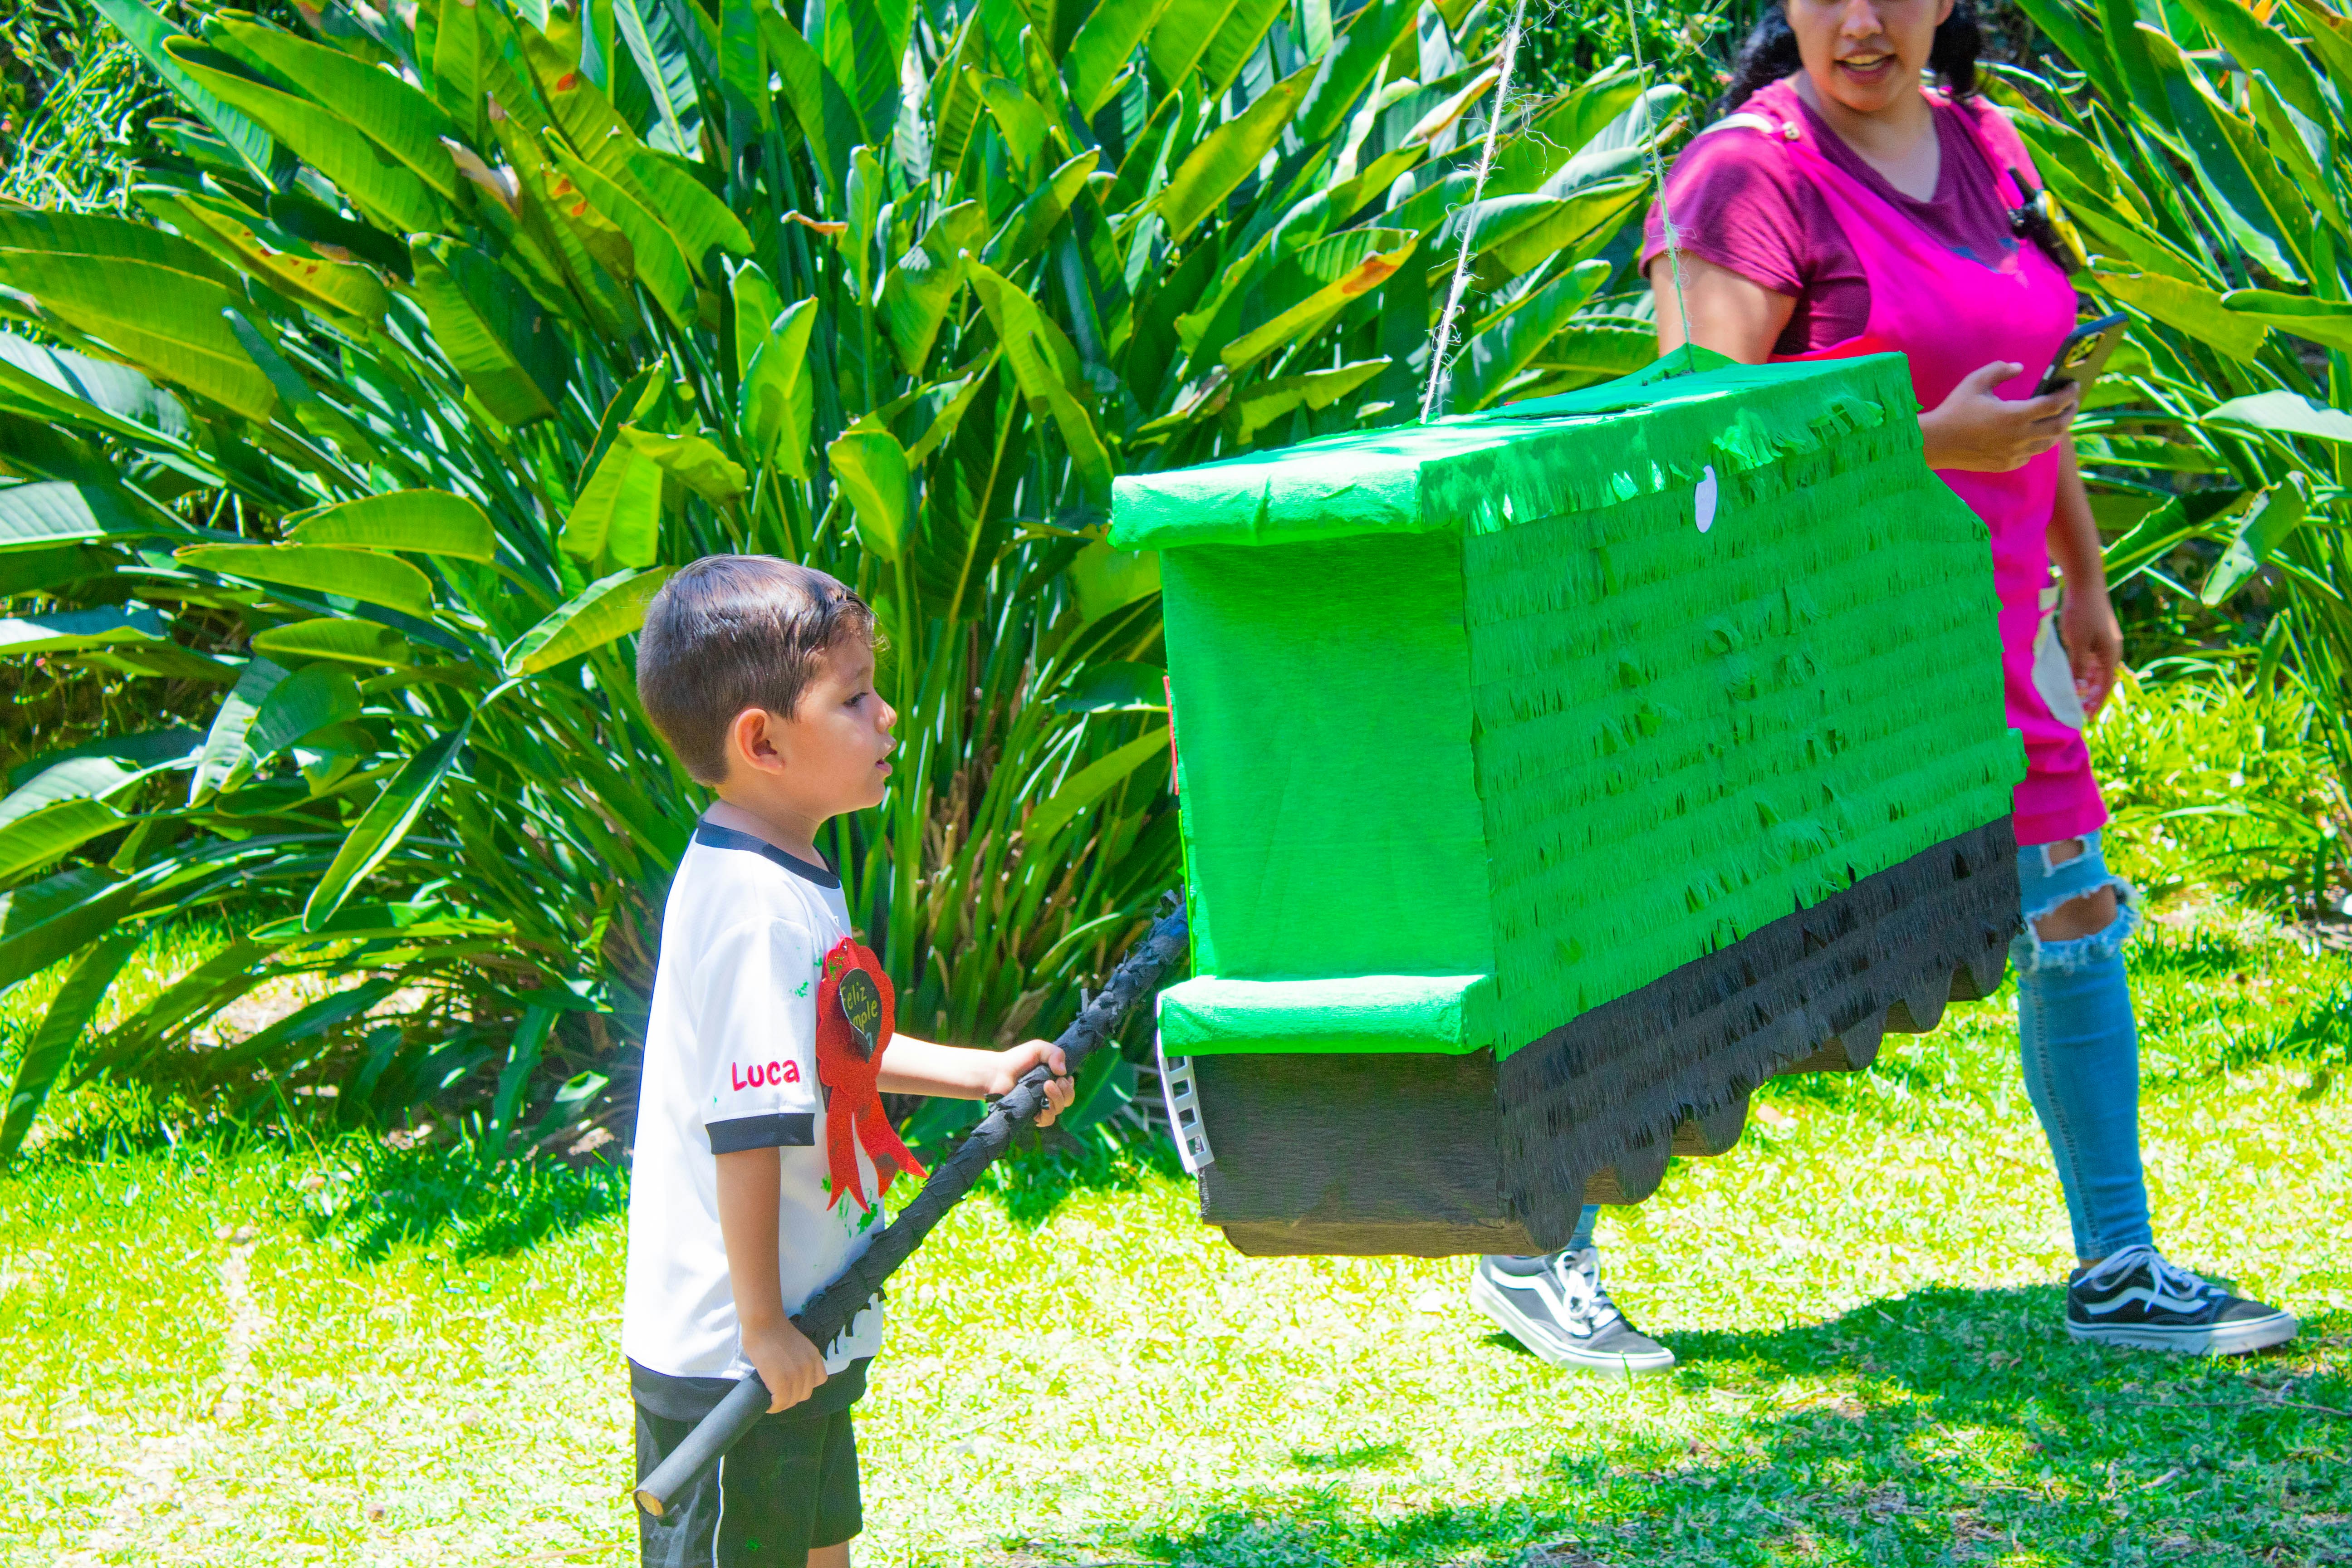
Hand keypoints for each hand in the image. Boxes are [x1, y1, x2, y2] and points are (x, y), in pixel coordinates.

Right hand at [742, 1317, 827, 1413]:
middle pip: (805, 1394)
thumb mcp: (798, 1345)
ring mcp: (796, 1375)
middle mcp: (809, 1367)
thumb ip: (800, 1359)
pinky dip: (773, 1407)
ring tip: (771, 1401)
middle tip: (779, 1394)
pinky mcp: (781, 1381)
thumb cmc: (774, 1330)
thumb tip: (791, 1373)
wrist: (763, 1322)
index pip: (819, 1380)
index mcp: (814, 1357)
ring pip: (792, 1401)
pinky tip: (767, 1405)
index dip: (805, 1385)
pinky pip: (780, 1403)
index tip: (794, 1385)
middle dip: (792, 1396)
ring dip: (781, 1404)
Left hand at [986, 1040, 1074, 1125]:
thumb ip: (1055, 1053)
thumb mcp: (1038, 1048)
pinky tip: (1042, 1105)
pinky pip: (1046, 1121)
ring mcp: (1039, 1105)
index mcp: (1052, 1080)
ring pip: (1059, 1110)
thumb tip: (1063, 1072)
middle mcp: (1047, 1094)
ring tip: (1045, 1086)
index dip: (1070, 1084)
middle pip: (1068, 1099)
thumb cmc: (1016, 1060)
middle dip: (1065, 1090)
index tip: (1063, 1076)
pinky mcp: (1031, 1115)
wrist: (996, 1073)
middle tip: (1051, 1081)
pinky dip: (1048, 1114)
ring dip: (1057, 1099)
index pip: (1069, 1088)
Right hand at [1919, 361, 2079, 472]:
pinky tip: (2034, 435)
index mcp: (2015, 415)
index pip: (2053, 404)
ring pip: (2048, 443)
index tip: (2074, 386)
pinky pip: (2031, 455)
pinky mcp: (2006, 464)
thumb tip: (2019, 367)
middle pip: (2058, 426)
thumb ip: (2000, 370)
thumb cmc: (1954, 410)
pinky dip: (2037, 444)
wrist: (1935, 443)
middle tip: (2072, 403)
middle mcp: (2019, 437)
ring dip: (2057, 430)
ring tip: (2058, 419)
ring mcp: (2014, 453)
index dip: (2068, 394)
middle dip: (2070, 413)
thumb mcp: (1975, 382)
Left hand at [2060, 583, 2122, 722]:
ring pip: (2096, 670)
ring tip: (2075, 698)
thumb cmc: (2081, 612)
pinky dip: (2083, 671)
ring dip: (2087, 685)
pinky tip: (2073, 676)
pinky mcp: (2095, 635)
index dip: (2096, 703)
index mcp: (2110, 654)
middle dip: (2092, 697)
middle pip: (2103, 680)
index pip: (2105, 686)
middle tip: (2080, 713)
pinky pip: (2091, 659)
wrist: (2084, 582)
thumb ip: (2079, 667)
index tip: (2086, 719)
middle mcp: (2111, 650)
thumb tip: (2080, 689)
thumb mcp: (2077, 642)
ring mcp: (2104, 642)